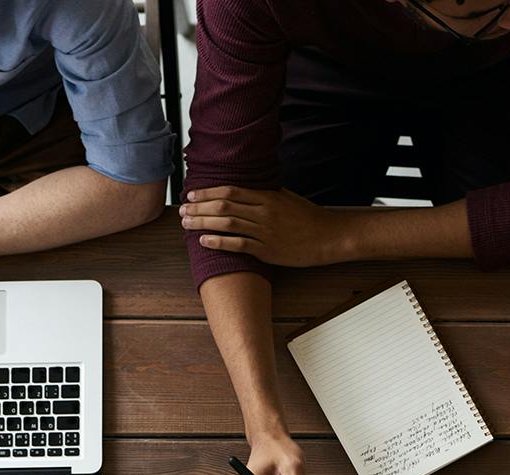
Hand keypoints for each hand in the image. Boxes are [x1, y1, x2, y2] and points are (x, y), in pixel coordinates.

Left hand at [180, 186, 344, 266]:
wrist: (327, 237)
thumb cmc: (307, 217)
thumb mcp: (285, 198)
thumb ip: (264, 194)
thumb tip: (244, 189)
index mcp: (267, 197)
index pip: (231, 191)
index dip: (208, 193)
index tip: (192, 194)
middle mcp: (264, 212)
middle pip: (224, 207)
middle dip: (200, 208)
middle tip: (182, 210)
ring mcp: (265, 231)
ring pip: (228, 224)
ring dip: (203, 223)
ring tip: (186, 223)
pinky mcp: (267, 250)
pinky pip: (239, 245)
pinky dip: (219, 242)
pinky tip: (203, 241)